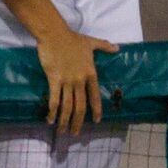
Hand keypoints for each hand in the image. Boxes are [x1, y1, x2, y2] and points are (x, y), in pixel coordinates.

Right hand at [34, 19, 117, 133]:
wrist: (54, 34)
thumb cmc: (73, 38)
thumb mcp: (91, 42)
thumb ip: (105, 46)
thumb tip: (118, 48)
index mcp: (90, 73)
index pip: (95, 96)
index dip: (96, 110)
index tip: (96, 121)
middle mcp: (80, 80)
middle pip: (80, 106)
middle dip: (78, 122)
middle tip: (76, 134)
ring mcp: (67, 81)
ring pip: (67, 106)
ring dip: (65, 121)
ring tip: (63, 131)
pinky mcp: (54, 80)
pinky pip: (54, 100)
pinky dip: (52, 112)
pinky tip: (50, 120)